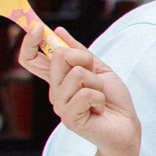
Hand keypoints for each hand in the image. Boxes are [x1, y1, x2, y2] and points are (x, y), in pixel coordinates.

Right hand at [30, 27, 139, 155]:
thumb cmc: (114, 100)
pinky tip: (99, 109)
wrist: (126, 126)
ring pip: (77, 74)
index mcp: (59, 78)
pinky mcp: (68, 117)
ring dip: (97, 83)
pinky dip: (99, 98)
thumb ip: (79, 52)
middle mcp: (55, 90)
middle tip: (96, 75)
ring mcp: (59, 104)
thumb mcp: (99, 69)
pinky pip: (85, 94)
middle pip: (58, 57)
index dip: (29, 42)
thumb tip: (58, 31)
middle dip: (85, 59)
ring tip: (100, 98)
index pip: (30, 59)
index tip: (38, 29)